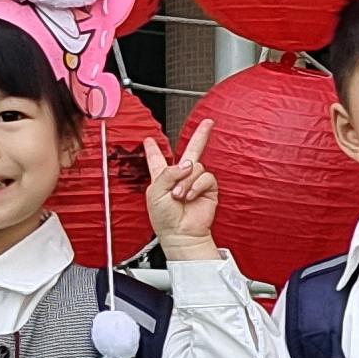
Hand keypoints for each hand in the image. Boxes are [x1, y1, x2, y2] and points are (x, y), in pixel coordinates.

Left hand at [144, 121, 220, 260]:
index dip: (153, 149)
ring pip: (194, 166)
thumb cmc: (164, 218)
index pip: (157, 158)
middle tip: (208, 124)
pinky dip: (197, 185)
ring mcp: (195, 182)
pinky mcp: (208, 189)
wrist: (180, 233)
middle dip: (200, 135)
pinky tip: (191, 196)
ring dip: (186, 181)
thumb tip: (186, 164)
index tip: (150, 139)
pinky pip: (205, 177)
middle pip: (191, 150)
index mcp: (163, 177)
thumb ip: (168, 173)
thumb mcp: (155, 192)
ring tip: (180, 196)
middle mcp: (180, 177)